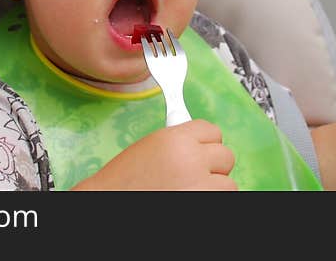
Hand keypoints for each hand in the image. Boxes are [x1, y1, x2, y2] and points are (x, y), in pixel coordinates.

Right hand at [71, 119, 236, 190]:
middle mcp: (193, 161)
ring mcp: (201, 187)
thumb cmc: (121, 182)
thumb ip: (177, 142)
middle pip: (226, 156)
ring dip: (215, 188)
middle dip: (214, 166)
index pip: (213, 131)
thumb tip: (199, 143)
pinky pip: (223, 200)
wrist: (106, 201)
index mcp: (177, 140)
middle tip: (197, 175)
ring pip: (229, 184)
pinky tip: (190, 198)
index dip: (206, 143)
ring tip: (192, 191)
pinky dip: (211, 200)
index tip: (202, 151)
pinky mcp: (202, 204)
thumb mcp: (149, 147)